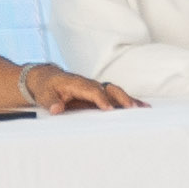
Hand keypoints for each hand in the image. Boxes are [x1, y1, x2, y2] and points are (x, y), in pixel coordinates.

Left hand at [19, 62, 139, 111]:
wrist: (47, 78)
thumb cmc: (46, 88)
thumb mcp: (44, 95)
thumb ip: (51, 102)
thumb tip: (56, 109)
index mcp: (76, 83)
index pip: (91, 90)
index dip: (100, 99)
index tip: (108, 108)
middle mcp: (89, 83)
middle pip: (108, 88)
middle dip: (120, 98)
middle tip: (131, 108)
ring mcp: (96, 87)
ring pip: (115, 92)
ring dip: (129, 99)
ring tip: (144, 109)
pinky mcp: (99, 93)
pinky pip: (115, 96)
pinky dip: (128, 101)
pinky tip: (142, 107)